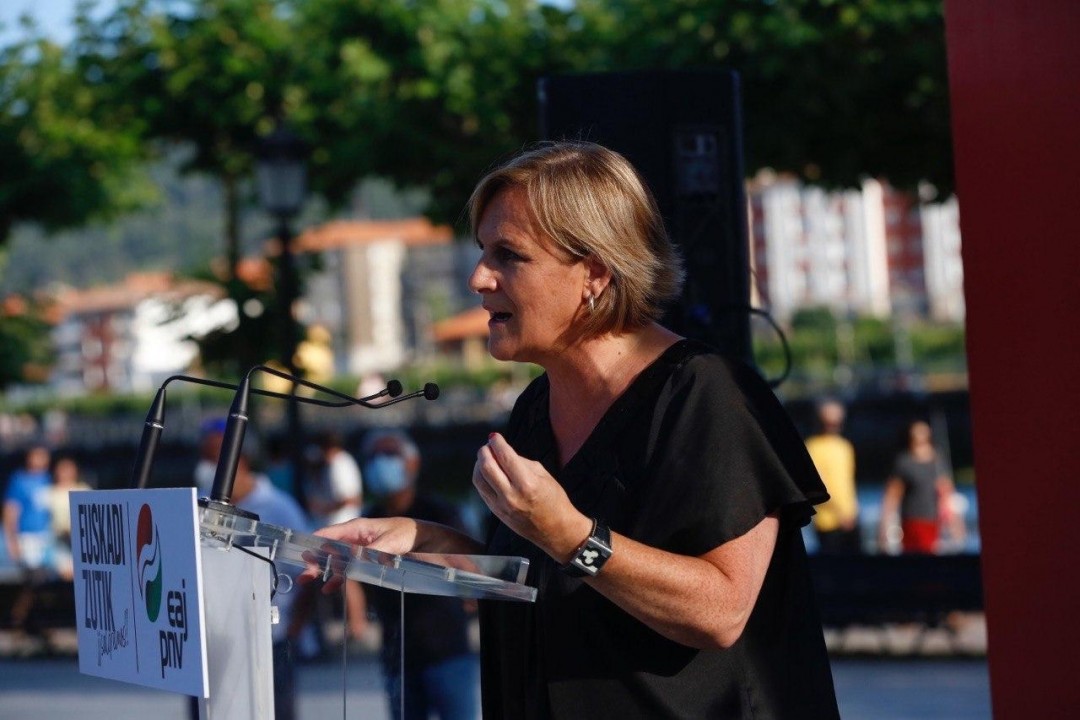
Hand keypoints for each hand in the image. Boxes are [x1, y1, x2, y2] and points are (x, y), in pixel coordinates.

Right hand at [297, 517, 418, 591]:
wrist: (425, 539)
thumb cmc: (407, 533)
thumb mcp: (390, 541)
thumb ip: (371, 551)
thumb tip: (353, 559)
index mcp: (357, 527)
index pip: (330, 534)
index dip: (314, 543)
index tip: (301, 554)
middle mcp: (355, 538)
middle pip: (329, 549)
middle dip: (315, 561)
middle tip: (303, 575)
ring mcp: (359, 550)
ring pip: (335, 560)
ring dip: (322, 570)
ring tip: (307, 580)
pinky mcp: (366, 561)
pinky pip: (348, 569)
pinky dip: (338, 578)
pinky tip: (328, 587)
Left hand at [473, 433, 590, 562]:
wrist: (556, 530)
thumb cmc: (554, 500)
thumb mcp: (543, 475)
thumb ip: (521, 462)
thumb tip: (502, 452)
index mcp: (527, 484)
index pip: (505, 457)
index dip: (497, 443)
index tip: (494, 436)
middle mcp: (511, 496)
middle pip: (486, 467)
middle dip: (484, 452)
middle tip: (487, 446)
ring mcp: (501, 506)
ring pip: (478, 479)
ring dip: (479, 464)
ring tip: (485, 458)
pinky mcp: (497, 513)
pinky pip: (482, 491)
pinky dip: (481, 478)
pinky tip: (487, 472)